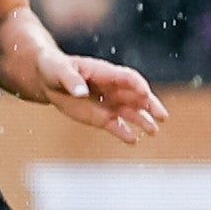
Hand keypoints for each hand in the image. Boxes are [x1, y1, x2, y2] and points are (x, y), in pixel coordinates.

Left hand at [30, 41, 166, 141]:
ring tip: (153, 131)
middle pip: (137, 96)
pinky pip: (116, 125)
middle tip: (162, 116)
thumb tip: (80, 92)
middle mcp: (113, 89)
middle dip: (150, 106)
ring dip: (142, 121)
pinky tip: (133, 141)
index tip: (145, 93)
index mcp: (105, 73)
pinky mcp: (101, 117)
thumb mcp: (59, 71)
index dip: (137, 85)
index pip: (128, 78)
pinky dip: (124, 133)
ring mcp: (109, 103)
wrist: (47, 80)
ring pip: (131, 112)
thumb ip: (71, 80)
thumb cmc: (55, 69)